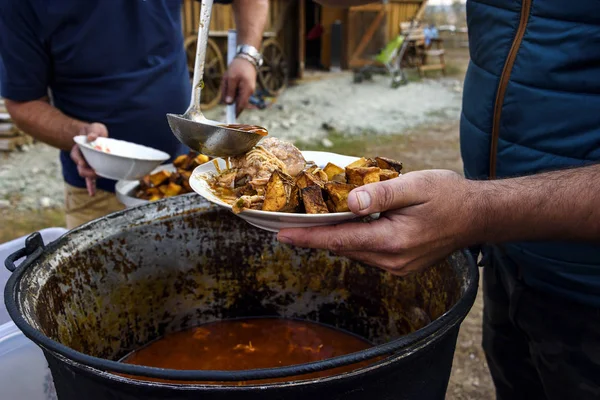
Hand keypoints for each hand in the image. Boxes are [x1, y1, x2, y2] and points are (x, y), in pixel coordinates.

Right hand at [70, 123, 107, 196]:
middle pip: (80, 167)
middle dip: (86, 172)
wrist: (94, 134)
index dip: (78, 159)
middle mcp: (81, 158)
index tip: (82, 162)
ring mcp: (86, 164)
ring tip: (92, 188)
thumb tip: (92, 137)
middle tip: (95, 173)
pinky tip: (91, 193)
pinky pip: (91, 179)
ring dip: (90, 180)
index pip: (75, 154)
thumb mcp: (94, 127)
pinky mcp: (92, 168)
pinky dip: (91, 186)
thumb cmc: (94, 131)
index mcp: (79, 148)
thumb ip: (93, 131)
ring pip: (85, 174)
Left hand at [222, 57, 256, 116]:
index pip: (241, 106)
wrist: (247, 58)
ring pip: (236, 96)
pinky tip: (230, 79)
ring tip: (228, 79)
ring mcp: (248, 89)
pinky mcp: (246, 87)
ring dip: (230, 91)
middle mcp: (249, 92)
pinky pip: (237, 91)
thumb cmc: (238, 67)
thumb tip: (228, 103)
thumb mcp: (231, 78)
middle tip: (226, 84)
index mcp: (246, 90)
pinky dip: (232, 88)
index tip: (231, 118)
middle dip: (229, 97)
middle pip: (237, 101)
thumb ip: (229, 91)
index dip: (236, 113)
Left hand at [277, 170, 476, 275]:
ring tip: (315, 219)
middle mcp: (392, 260)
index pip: (340, 240)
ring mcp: (398, 266)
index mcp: (393, 241)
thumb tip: (350, 202)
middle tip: (291, 220)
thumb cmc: (449, 196)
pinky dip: (354, 239)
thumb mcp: (416, 186)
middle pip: (343, 247)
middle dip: (317, 235)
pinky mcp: (402, 265)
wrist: (478, 216)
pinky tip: (349, 224)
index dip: (308, 237)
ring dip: (336, 236)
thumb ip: (381, 194)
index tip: (281, 234)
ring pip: (354, 251)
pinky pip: (368, 253)